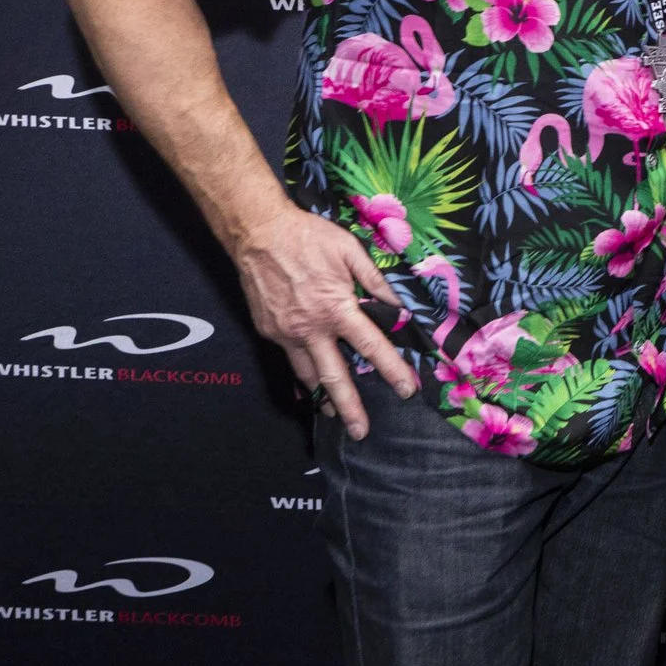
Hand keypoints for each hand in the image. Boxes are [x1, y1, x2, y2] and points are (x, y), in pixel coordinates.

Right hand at [232, 206, 414, 439]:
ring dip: (323, 397)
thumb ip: (376, 281)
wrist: (258, 233)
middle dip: (350, 407)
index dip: (392, 370)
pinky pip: (289, 360)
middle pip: (334, 377)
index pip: (371, 346)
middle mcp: (309, 328)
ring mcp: (285, 333)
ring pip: (307, 374)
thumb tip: (400, 305)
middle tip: (363, 432)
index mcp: (335, 309)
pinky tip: (309, 386)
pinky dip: (301, 376)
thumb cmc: (308, 237)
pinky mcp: (268, 331)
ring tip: (337, 416)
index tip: (407, 390)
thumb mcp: (350, 251)